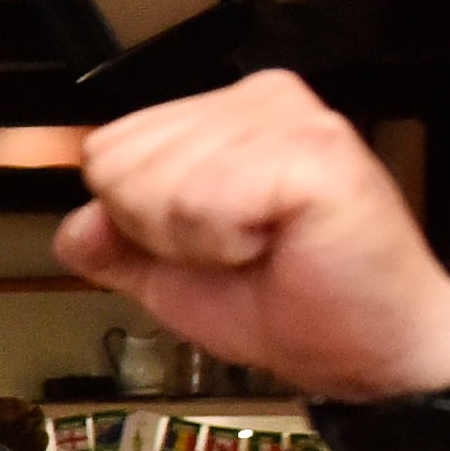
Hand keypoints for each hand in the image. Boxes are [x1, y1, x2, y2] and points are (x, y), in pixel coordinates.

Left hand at [63, 71, 449, 404]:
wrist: (372, 351)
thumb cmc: (294, 303)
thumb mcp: (175, 277)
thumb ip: (117, 246)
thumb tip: (77, 225)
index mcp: (223, 114)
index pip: (107, 150)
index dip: (137, 220)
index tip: (208, 244)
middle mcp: (257, 99)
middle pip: (119, 163)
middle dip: (162, 231)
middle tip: (239, 250)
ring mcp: (289, 118)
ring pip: (157, 185)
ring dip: (199, 242)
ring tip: (263, 247)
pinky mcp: (314, 150)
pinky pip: (206, 201)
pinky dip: (229, 245)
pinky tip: (279, 244)